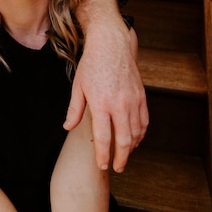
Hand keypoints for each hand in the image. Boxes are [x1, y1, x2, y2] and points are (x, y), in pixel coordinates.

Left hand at [65, 0, 147, 172]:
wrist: (112, 44)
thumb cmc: (92, 64)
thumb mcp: (78, 86)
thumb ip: (74, 110)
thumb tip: (68, 127)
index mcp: (101, 103)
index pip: (103, 137)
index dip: (103, 155)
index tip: (103, 165)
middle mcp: (119, 104)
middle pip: (124, 140)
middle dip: (121, 157)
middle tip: (117, 167)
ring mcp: (133, 100)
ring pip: (136, 132)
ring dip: (131, 147)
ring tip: (124, 154)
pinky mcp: (141, 96)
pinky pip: (144, 120)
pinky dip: (141, 133)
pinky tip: (135, 138)